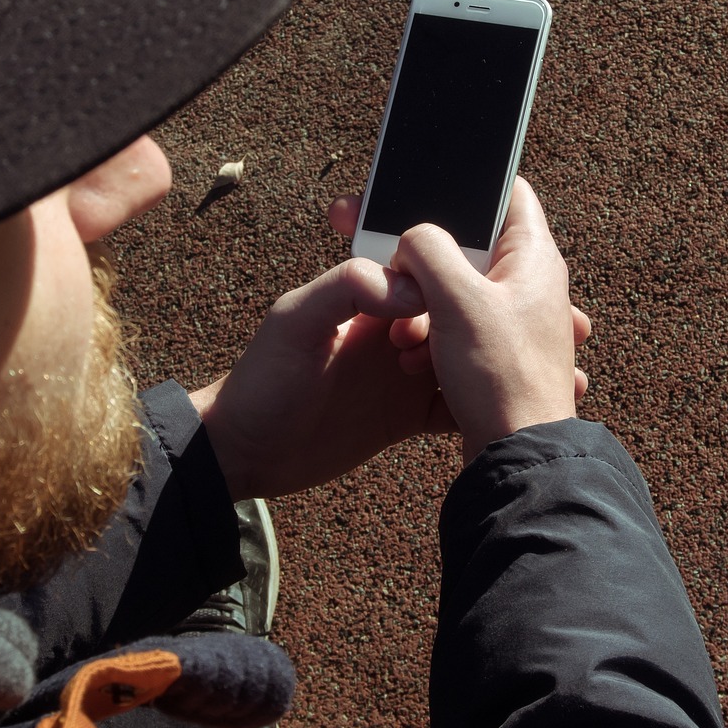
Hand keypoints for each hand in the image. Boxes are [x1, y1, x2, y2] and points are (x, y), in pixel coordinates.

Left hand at [191, 259, 453, 499]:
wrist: (246, 452)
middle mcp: (393, 331)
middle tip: (432, 362)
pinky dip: (471, 409)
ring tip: (466, 388)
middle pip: (456, 316)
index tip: (435, 319)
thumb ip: (347, 287)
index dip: (444, 288)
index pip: (428, 276)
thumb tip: (413, 289)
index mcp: (371, 298)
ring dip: (477, 369)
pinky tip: (480, 417)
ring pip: (463, 359)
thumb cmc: (262, 380)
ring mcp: (404, 374)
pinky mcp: (407, 416)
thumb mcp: (295, 320)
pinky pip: (453, 406)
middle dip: (465, 332)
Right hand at [334, 178, 590, 464]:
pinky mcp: (495, 355)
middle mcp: (530, 285)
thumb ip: (428, 249)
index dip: (467, 188)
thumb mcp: (456, 299)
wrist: (516, 457)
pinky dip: (430, 337)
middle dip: (424, 262)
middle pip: (469, 247)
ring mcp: (513, 322)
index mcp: (534, 257)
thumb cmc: (500, 376)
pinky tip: (414, 359)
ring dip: (421, 307)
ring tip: (409, 336)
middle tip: (396, 275)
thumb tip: (411, 237)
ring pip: (454, 291)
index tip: (425, 194)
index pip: (508, 194)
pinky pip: (453, 329)